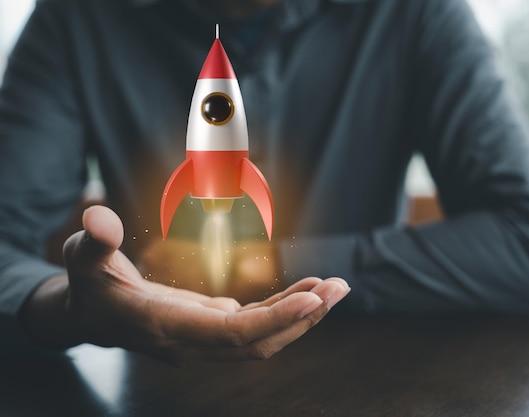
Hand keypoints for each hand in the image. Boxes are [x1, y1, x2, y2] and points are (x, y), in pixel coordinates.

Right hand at [20, 205, 349, 364]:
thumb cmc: (89, 285)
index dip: (273, 320)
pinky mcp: (213, 328)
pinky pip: (257, 326)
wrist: (93, 317)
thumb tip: (96, 217)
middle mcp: (191, 342)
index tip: (312, 300)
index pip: (229, 335)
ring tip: (336, 288)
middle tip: (340, 287)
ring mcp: (205, 339)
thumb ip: (92, 240)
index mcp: (165, 326)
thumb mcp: (82, 259)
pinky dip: (285, 309)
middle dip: (303, 318)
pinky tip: (309, 290)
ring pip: (263, 340)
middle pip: (258, 343)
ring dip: (302, 316)